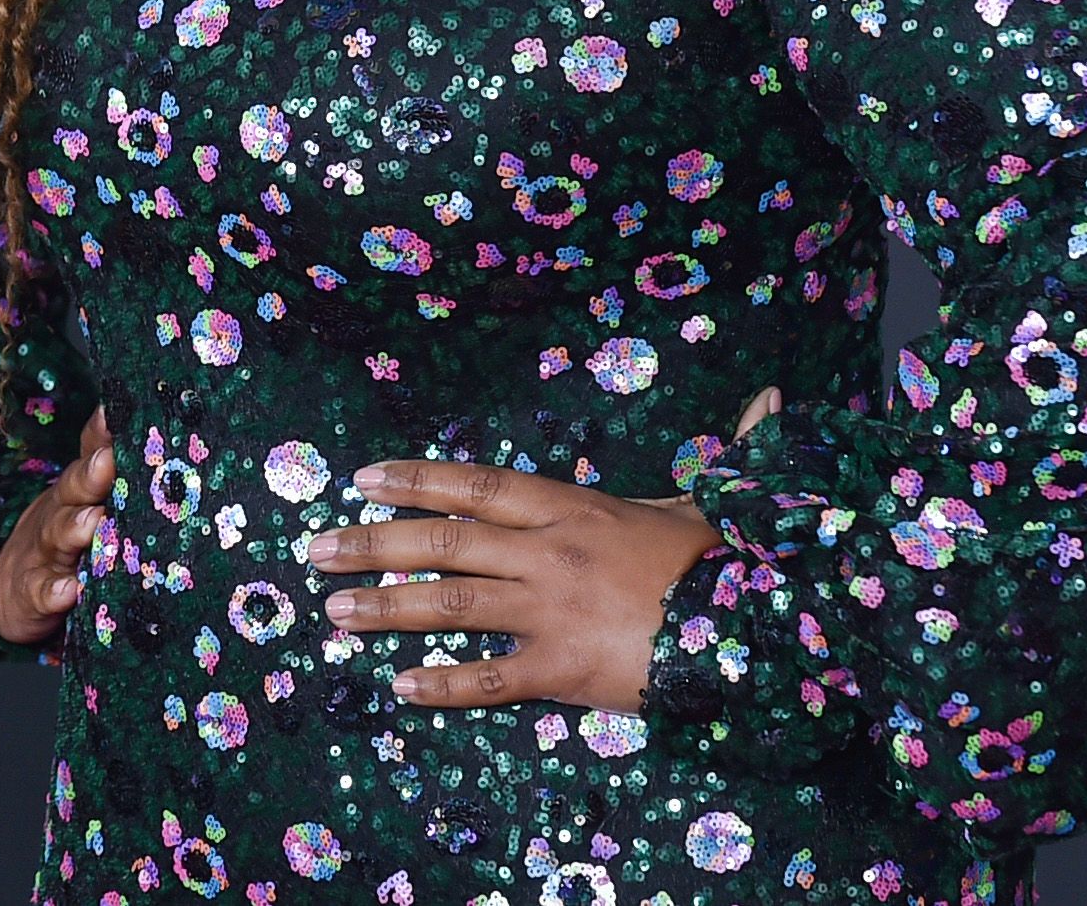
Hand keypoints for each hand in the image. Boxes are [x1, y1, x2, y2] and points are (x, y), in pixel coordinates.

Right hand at [0, 407, 112, 646]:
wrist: (14, 591)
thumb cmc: (70, 541)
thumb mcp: (91, 505)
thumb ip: (125, 481)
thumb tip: (178, 450)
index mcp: (81, 488)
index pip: (93, 451)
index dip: (103, 433)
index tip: (118, 414)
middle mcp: (60, 511)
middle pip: (74, 488)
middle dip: (91, 475)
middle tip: (108, 463)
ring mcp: (44, 552)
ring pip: (57, 535)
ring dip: (74, 528)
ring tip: (93, 522)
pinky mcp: (31, 594)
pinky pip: (41, 592)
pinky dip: (54, 591)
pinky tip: (69, 591)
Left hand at [304, 387, 781, 710]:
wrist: (755, 625)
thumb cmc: (720, 561)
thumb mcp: (701, 499)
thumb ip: (713, 453)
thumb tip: (769, 400)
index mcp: (570, 506)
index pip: (475, 484)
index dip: (415, 479)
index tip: (362, 478)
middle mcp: (547, 551)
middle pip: (443, 540)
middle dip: (373, 541)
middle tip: (316, 548)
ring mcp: (550, 609)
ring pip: (449, 604)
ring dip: (386, 606)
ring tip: (333, 612)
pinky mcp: (562, 668)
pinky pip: (488, 678)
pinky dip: (441, 684)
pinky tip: (399, 687)